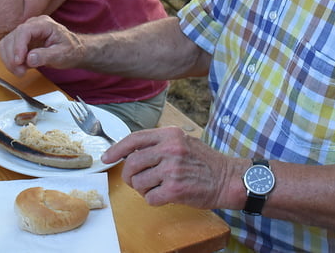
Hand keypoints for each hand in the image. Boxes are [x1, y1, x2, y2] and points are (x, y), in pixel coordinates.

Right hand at [0, 15, 83, 76]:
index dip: (18, 46)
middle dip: (13, 57)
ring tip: (21, 71)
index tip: (19, 61)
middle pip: (12, 38)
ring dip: (9, 60)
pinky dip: (10, 60)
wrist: (73, 51)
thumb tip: (30, 58)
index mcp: (43, 24)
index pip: (24, 31)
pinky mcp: (21, 42)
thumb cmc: (71, 50)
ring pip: (6, 44)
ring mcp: (25, 33)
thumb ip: (46, 56)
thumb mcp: (62, 54)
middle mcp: (32, 25)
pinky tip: (21, 67)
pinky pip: (7, 50)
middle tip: (21, 72)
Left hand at [102, 127, 239, 208]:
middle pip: (131, 163)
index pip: (133, 139)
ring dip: (143, 189)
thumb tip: (132, 151)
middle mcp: (169, 149)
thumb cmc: (205, 161)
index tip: (106, 158)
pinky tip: (165, 195)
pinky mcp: (175, 189)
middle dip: (129, 175)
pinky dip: (153, 199)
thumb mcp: (183, 141)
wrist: (228, 178)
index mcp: (170, 135)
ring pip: (138, 182)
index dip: (116, 149)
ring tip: (157, 187)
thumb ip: (159, 143)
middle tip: (136, 180)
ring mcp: (172, 169)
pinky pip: (149, 198)